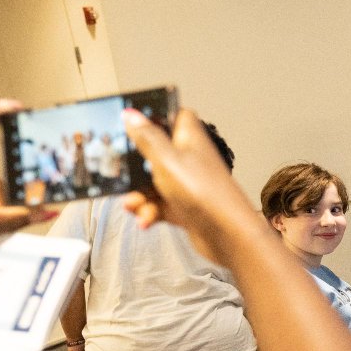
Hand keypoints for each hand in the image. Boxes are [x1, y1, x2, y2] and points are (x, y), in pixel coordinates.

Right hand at [120, 108, 264, 264]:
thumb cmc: (204, 193)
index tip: (132, 123)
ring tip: (134, 205)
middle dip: (135, 167)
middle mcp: (189, 159)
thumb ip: (147, 137)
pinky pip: (159, 205)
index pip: (173, 116)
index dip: (154, 116)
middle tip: (122, 176)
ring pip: (153, 182)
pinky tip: (145, 220)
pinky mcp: (184, 207)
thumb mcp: (167, 160)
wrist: (229, 236)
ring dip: (139, 195)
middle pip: (154, 152)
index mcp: (189, 139)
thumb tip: (131, 114)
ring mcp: (186, 184)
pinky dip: (149, 212)